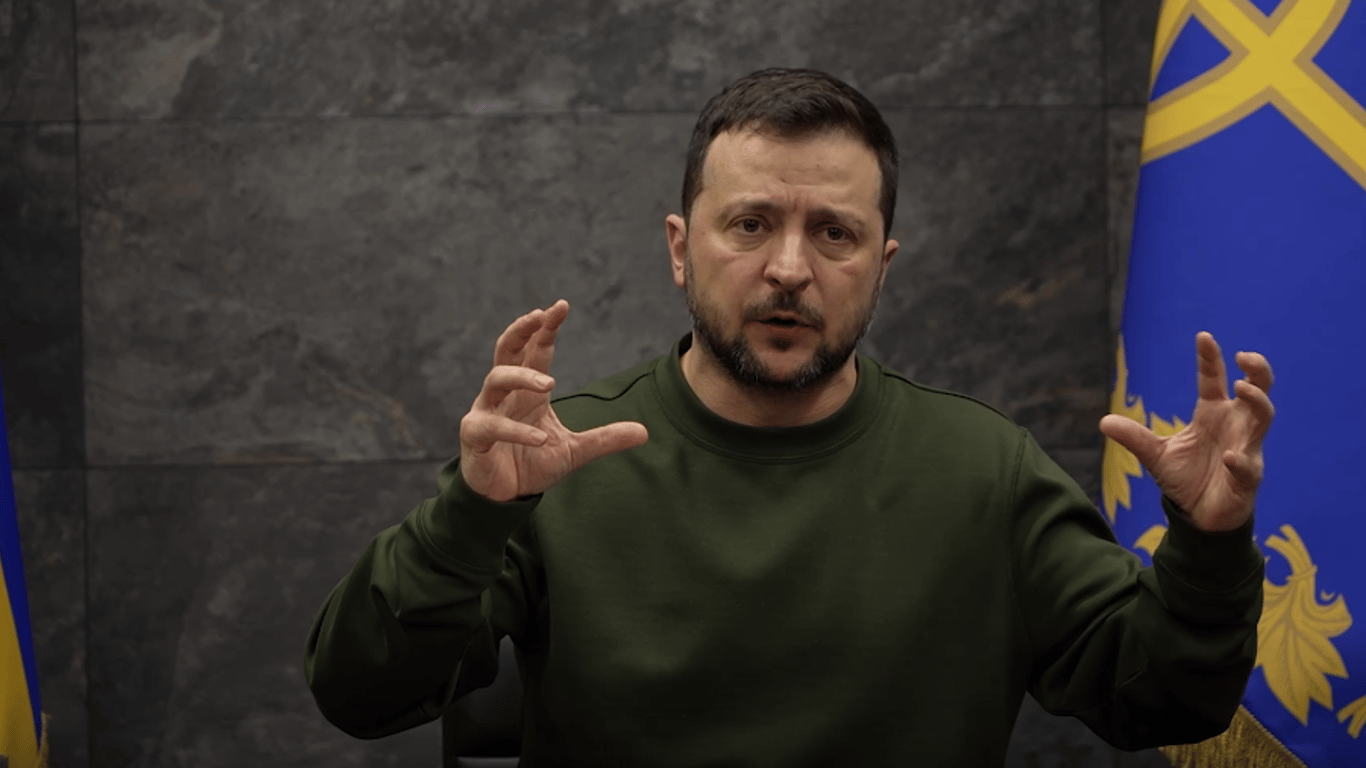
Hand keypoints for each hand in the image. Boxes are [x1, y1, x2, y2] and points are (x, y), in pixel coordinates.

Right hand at [460, 300, 649, 501]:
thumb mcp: (575, 450)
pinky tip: (540, 437)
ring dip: (522, 377)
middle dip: (521, 329)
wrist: (505, 496)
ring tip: (549, 383)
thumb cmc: (532, 463)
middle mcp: (504, 394)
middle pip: (506, 350)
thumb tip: (645, 432)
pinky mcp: (476, 436)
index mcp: (528, 391)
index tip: (561, 306)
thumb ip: (605, 438)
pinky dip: (516, 430)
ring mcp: (486, 412)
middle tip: (540, 316)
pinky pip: (492, 425)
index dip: (546, 327)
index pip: (536, 350)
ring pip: (496, 379)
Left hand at [1099, 332, 1274, 531]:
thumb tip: (1103, 422)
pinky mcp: (1248, 477)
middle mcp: (1234, 425)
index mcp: (1212, 414)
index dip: (1210, 358)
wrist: (1199, 515)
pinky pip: (1249, 466)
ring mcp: (1246, 448)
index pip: (1213, 379)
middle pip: (1256, 390)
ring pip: (1263, 418)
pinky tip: (1229, 457)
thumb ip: (1134, 437)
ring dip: (1256, 402)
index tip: (1203, 336)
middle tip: (1245, 356)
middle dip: (1257, 371)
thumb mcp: (1155, 454)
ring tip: (1240, 388)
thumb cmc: (1186, 478)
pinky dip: (1240, 461)